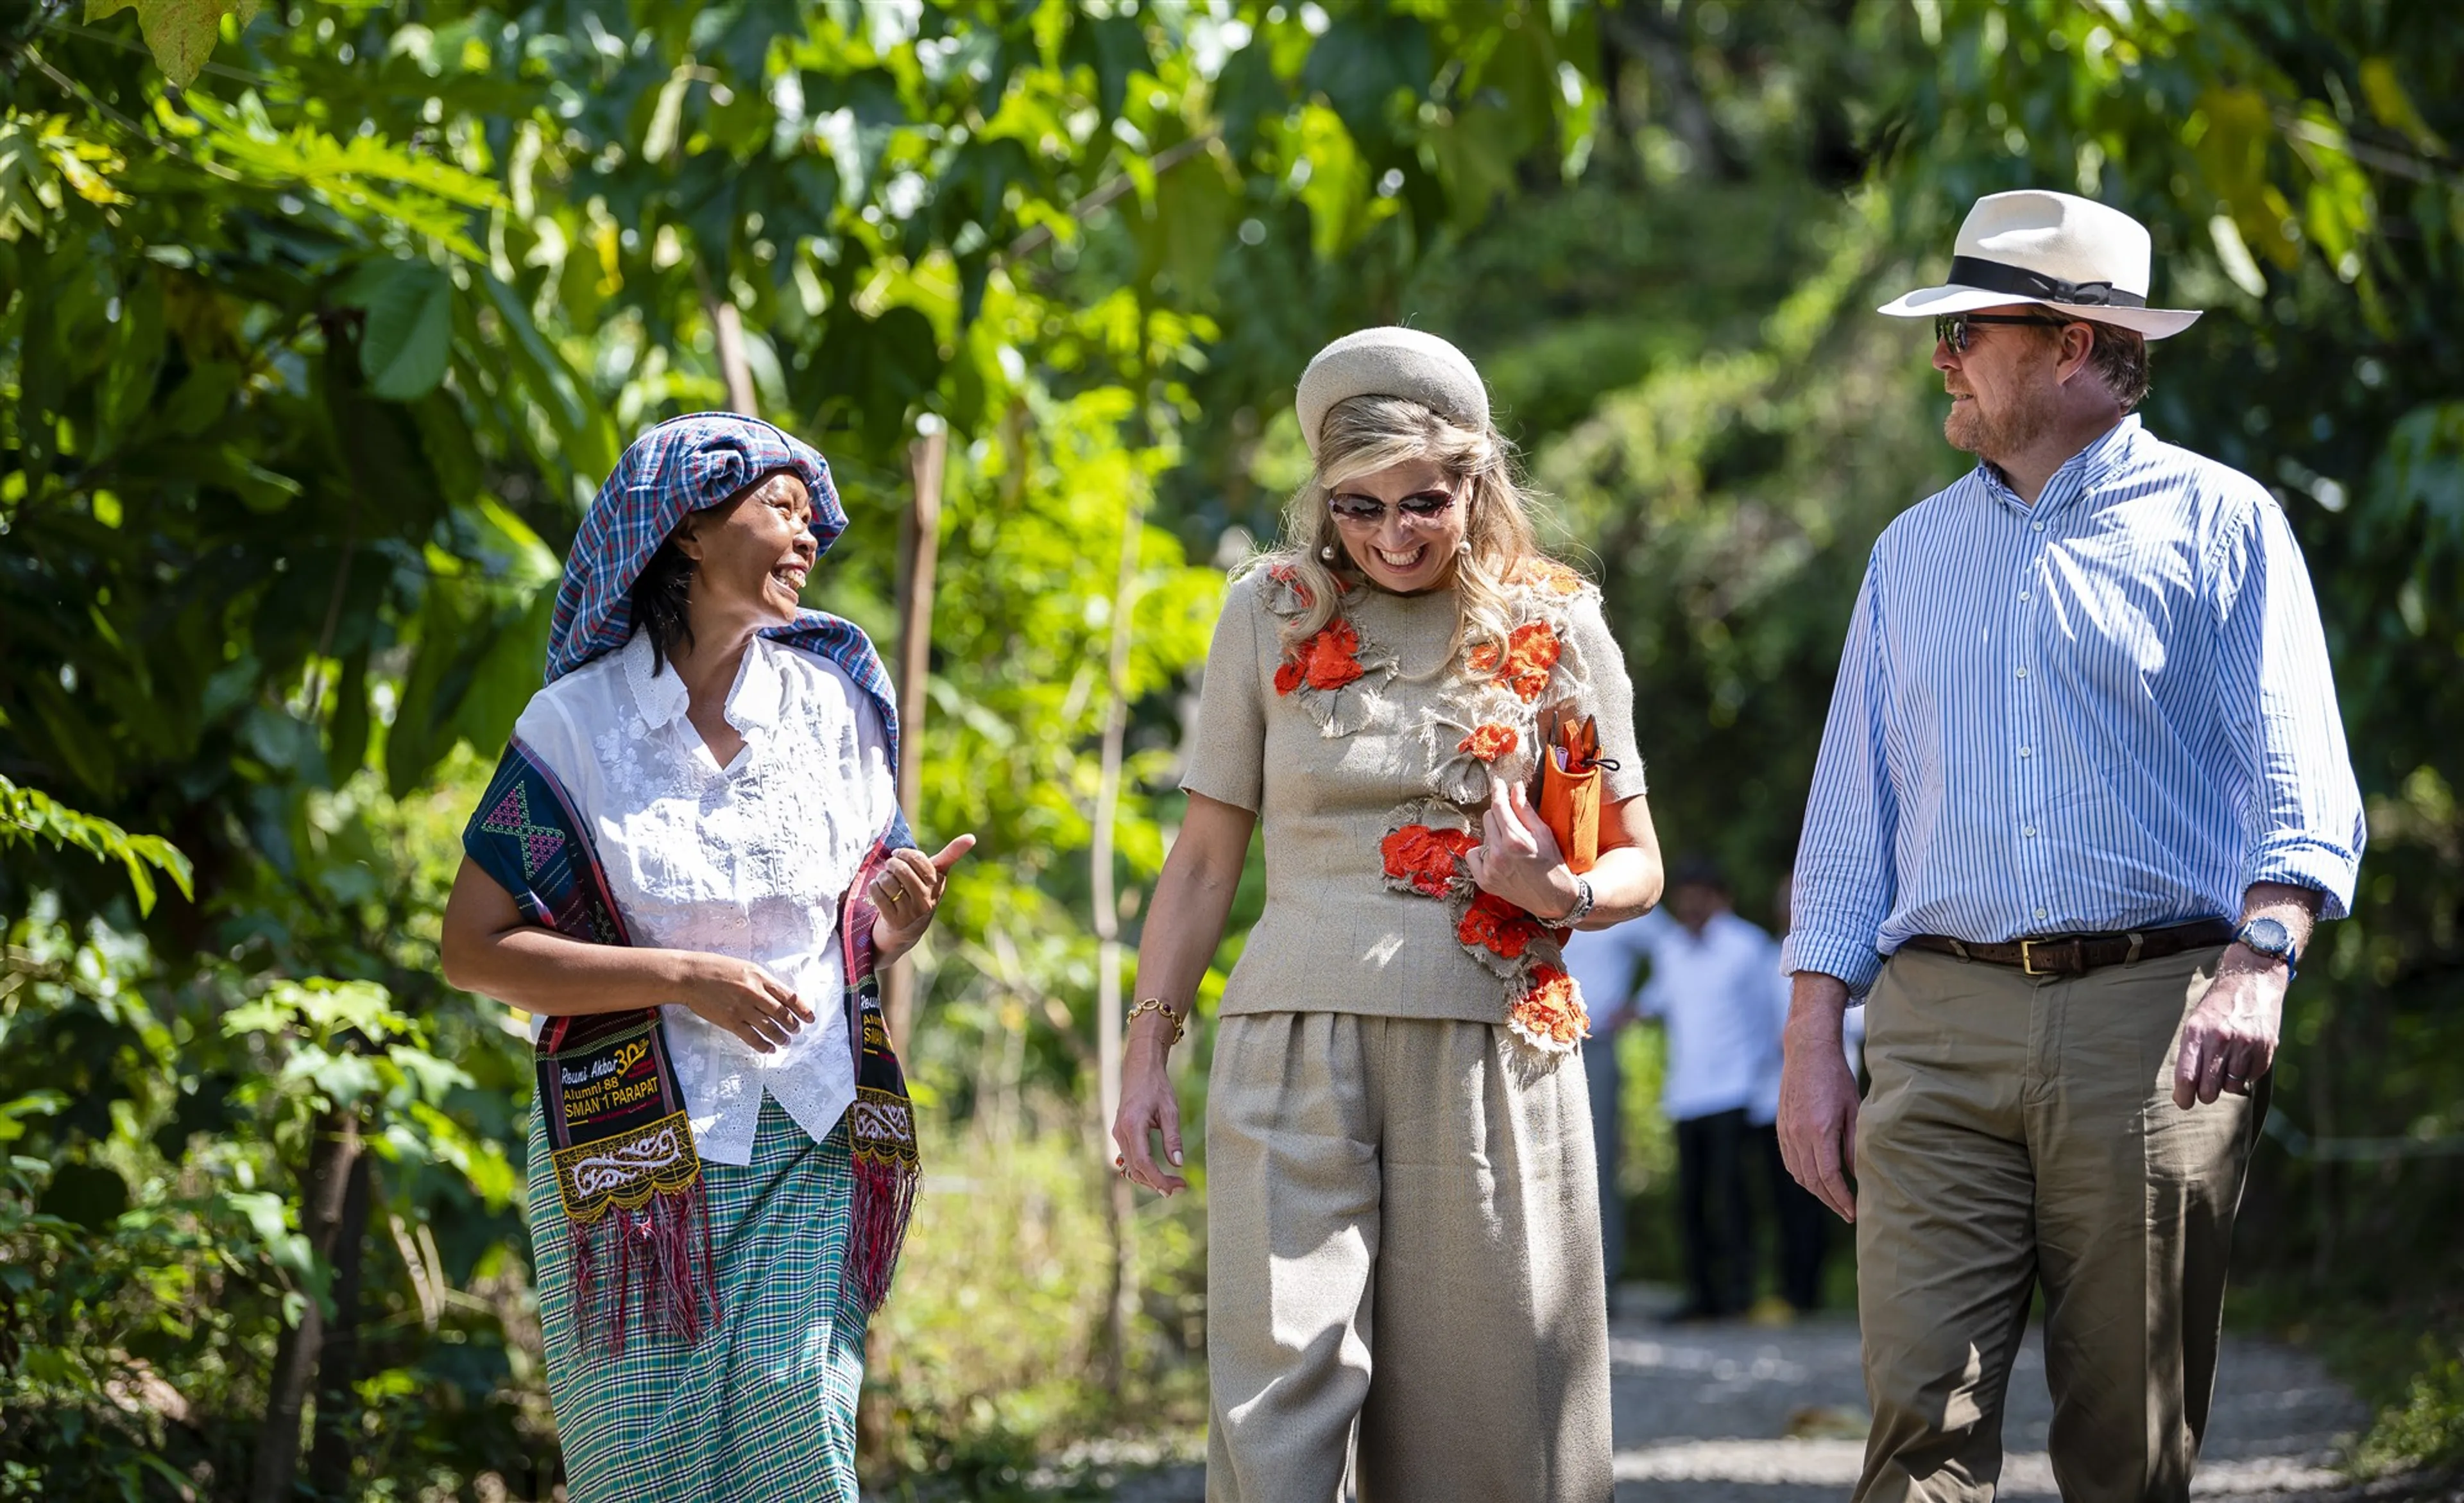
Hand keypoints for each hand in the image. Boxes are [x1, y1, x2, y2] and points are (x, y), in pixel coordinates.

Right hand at [673, 953, 813, 1052]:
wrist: (690, 975)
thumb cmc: (716, 968)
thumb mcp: (744, 967)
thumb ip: (762, 981)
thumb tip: (778, 996)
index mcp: (760, 977)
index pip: (789, 995)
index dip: (802, 1009)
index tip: (810, 1018)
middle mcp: (754, 993)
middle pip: (781, 1013)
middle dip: (793, 1025)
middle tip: (797, 1031)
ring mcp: (742, 1008)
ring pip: (769, 1027)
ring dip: (781, 1037)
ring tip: (786, 1042)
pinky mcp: (730, 1021)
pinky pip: (752, 1037)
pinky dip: (763, 1045)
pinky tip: (769, 1049)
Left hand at [869, 834, 976, 961]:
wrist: (908, 930)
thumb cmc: (922, 893)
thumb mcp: (937, 875)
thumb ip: (951, 854)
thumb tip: (971, 837)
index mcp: (937, 885)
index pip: (920, 861)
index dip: (905, 853)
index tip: (899, 853)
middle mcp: (926, 901)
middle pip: (902, 871)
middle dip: (891, 863)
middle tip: (889, 865)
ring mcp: (911, 913)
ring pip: (889, 882)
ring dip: (881, 876)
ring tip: (884, 878)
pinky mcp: (895, 922)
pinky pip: (879, 896)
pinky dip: (874, 888)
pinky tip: (877, 888)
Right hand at [1110, 1018, 1186, 1194]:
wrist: (1140, 1069)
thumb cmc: (1157, 1086)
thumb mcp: (1170, 1110)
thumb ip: (1173, 1138)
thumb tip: (1178, 1164)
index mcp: (1132, 1125)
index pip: (1143, 1163)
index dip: (1159, 1179)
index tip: (1176, 1187)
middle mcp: (1120, 1132)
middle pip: (1136, 1169)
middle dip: (1157, 1183)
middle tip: (1180, 1187)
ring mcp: (1118, 1133)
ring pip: (1131, 1167)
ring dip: (1149, 1179)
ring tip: (1172, 1183)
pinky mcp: (1120, 1134)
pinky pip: (1129, 1158)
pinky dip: (1143, 1170)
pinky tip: (1158, 1173)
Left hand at [1462, 775, 1575, 920]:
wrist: (1554, 898)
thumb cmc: (1553, 864)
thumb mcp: (1544, 833)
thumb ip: (1525, 810)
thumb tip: (1514, 787)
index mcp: (1515, 840)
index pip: (1499, 806)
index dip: (1499, 791)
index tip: (1498, 783)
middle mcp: (1499, 854)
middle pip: (1488, 817)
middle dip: (1500, 815)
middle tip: (1513, 824)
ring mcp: (1489, 869)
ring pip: (1483, 835)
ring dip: (1494, 835)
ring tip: (1510, 846)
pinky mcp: (1484, 881)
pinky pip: (1473, 854)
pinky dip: (1483, 853)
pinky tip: (1498, 857)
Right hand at [1778, 999, 1858, 1221]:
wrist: (1807, 1051)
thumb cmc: (1837, 1077)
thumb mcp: (1854, 1109)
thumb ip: (1854, 1144)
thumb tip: (1858, 1175)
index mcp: (1819, 1131)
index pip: (1829, 1178)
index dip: (1842, 1199)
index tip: (1855, 1212)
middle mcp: (1799, 1134)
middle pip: (1813, 1181)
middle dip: (1831, 1201)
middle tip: (1848, 1213)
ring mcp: (1786, 1131)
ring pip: (1798, 1174)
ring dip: (1816, 1191)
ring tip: (1834, 1199)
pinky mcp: (1781, 1126)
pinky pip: (1789, 1161)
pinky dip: (1802, 1175)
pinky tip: (1815, 1179)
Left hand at [2173, 946, 2286, 1108]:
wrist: (2252, 978)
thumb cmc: (2217, 1004)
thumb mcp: (2196, 1021)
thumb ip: (2192, 1052)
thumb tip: (2186, 1088)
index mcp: (2197, 1032)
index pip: (2187, 1077)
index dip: (2183, 1096)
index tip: (2183, 1102)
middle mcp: (2221, 1040)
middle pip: (2209, 1090)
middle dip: (2205, 1094)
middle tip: (2205, 1088)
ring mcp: (2246, 1045)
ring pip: (2231, 1087)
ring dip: (2226, 1083)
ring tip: (2226, 1065)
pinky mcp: (2266, 1048)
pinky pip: (2251, 1077)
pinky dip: (2246, 1073)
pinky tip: (2243, 1056)